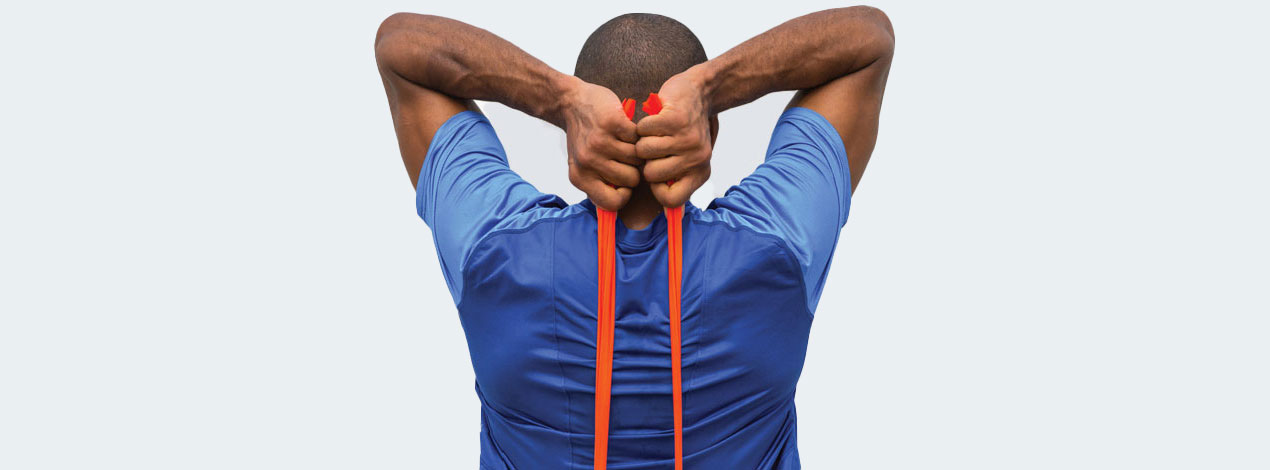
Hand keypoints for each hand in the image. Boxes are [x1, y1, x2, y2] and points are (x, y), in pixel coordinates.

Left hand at [561, 78, 641, 210]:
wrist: (571, 102)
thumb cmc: (583, 137)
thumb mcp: (582, 165)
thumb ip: (598, 184)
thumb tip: (623, 204)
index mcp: (579, 177)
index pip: (612, 203)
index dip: (624, 195)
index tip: (623, 182)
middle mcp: (588, 162)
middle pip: (631, 180)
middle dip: (633, 169)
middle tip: (624, 157)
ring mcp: (600, 142)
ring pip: (637, 159)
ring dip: (636, 150)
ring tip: (624, 142)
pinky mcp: (612, 123)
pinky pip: (638, 138)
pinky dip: (636, 133)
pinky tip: (625, 129)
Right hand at [635, 67, 713, 207]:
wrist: (700, 92)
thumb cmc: (685, 130)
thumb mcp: (687, 159)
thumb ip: (675, 182)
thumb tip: (666, 214)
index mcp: (700, 173)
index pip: (672, 200)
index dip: (656, 190)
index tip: (656, 172)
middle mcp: (697, 159)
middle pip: (651, 175)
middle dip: (645, 160)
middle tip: (655, 145)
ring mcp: (687, 139)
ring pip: (643, 152)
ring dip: (642, 140)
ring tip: (655, 132)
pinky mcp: (675, 119)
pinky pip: (643, 130)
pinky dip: (643, 124)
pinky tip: (655, 119)